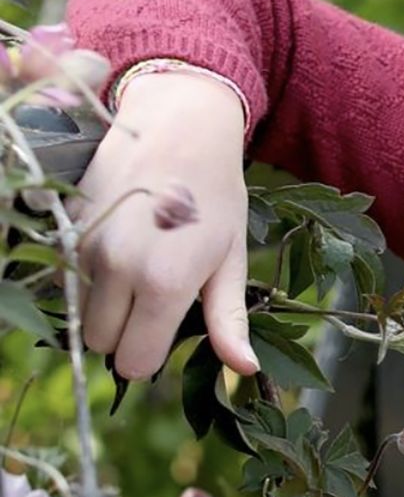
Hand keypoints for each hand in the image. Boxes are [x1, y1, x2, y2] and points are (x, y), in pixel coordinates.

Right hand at [71, 70, 256, 382]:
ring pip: (81, 312)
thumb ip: (228, 320)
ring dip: (104, 306)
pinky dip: (87, 278)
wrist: (177, 126)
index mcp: (163, 284)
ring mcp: (86, 245)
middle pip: (102, 343)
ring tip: (138, 271)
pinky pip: (67, 278)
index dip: (149, 356)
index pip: (135, 362)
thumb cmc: (215, 197)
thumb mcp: (230, 261)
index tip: (165, 333)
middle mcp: (117, 269)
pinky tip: (119, 248)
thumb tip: (243, 369)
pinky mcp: (67, 226)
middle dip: (124, 335)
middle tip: (154, 302)